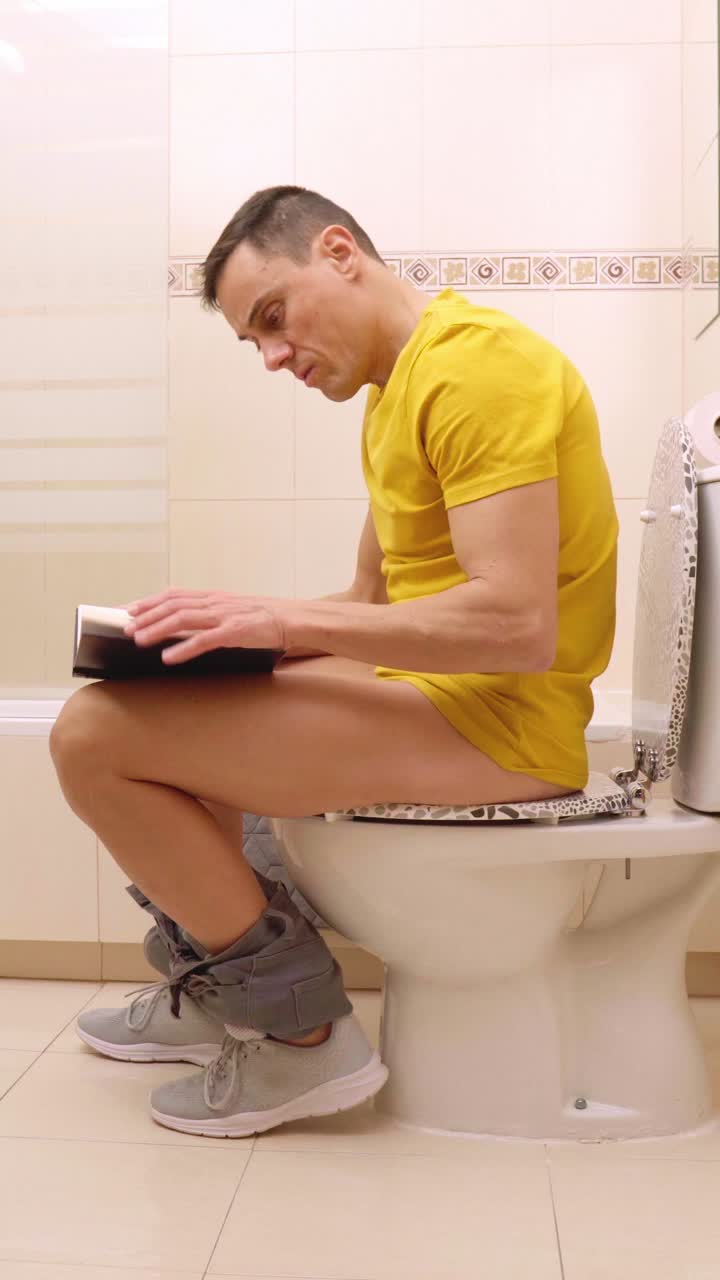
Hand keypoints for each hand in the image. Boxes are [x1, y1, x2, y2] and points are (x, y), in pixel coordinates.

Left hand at [122, 588, 292, 664]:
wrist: (294, 618)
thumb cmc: (265, 617)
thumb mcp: (233, 609)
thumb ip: (210, 614)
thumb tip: (183, 626)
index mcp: (213, 596)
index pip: (174, 594)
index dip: (149, 601)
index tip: (129, 610)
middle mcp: (215, 602)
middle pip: (172, 605)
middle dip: (146, 615)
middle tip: (126, 627)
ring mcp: (224, 616)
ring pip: (182, 619)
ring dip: (157, 629)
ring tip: (139, 640)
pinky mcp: (235, 632)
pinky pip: (204, 640)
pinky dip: (183, 648)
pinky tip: (168, 657)